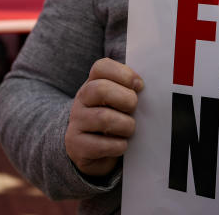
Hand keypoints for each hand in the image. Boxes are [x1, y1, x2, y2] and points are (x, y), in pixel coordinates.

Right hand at [65, 58, 143, 176]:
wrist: (90, 151)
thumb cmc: (112, 121)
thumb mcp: (118, 102)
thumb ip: (128, 90)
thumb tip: (142, 86)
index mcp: (92, 84)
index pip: (101, 67)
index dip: (124, 74)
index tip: (139, 86)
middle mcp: (81, 100)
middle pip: (100, 89)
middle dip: (126, 100)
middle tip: (133, 110)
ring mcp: (76, 122)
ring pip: (103, 118)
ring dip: (125, 126)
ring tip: (128, 130)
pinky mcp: (76, 146)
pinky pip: (102, 145)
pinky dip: (118, 146)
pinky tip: (120, 145)